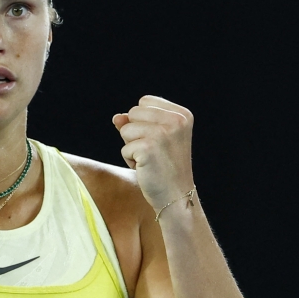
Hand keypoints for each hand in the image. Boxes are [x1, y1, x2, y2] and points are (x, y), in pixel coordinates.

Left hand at [113, 95, 195, 209]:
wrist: (176, 196)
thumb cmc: (164, 166)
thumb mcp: (154, 138)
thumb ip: (136, 123)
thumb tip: (117, 117)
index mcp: (182, 114)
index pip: (144, 102)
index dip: (143, 122)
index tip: (159, 140)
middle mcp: (176, 120)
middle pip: (133, 112)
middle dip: (135, 133)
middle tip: (153, 152)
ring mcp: (163, 133)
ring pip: (125, 129)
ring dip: (131, 147)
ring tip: (149, 159)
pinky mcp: (149, 147)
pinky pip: (124, 148)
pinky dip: (130, 160)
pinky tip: (146, 168)